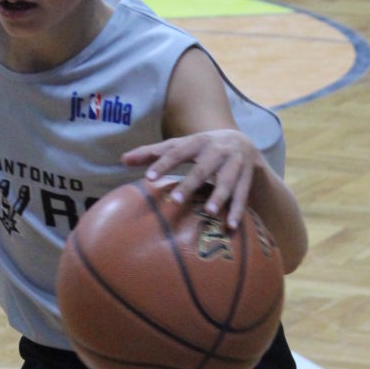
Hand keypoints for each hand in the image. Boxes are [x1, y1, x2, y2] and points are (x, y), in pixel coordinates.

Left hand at [122, 129, 260, 229]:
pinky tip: (231, 226)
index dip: (163, 163)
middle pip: (203, 168)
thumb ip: (153, 152)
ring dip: (219, 196)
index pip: (177, 152)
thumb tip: (123, 160)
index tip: (148, 178)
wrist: (244, 142)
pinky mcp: (247, 176)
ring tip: (208, 212)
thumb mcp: (181, 145)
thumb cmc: (202, 147)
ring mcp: (234, 163)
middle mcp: (217, 150)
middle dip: (190, 183)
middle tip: (176, 201)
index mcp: (197, 141)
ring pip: (227, 181)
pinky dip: (237, 210)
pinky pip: (242, 194)